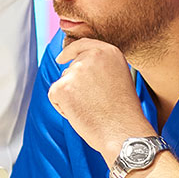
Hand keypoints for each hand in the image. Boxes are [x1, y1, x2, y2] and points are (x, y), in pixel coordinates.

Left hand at [49, 39, 153, 159]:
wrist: (123, 132)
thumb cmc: (123, 112)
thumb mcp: (119, 78)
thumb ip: (100, 68)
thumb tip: (77, 68)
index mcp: (109, 52)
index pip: (82, 45)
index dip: (70, 52)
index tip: (61, 58)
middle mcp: (91, 56)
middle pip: (71, 68)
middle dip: (75, 85)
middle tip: (95, 103)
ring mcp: (75, 71)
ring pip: (63, 83)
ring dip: (71, 97)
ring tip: (91, 110)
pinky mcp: (61, 87)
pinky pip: (55, 96)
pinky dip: (63, 108)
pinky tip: (80, 114)